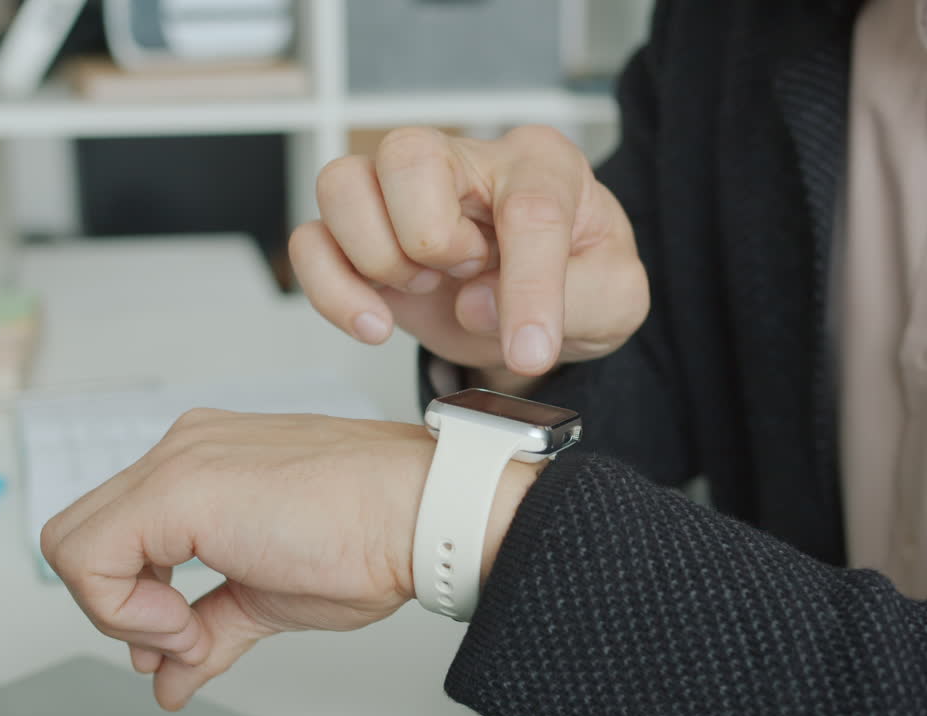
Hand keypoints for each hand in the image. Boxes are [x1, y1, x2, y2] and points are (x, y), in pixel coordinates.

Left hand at [41, 409, 537, 709]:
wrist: (421, 512)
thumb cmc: (371, 536)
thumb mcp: (268, 598)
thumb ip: (209, 631)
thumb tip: (169, 677)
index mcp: (203, 465)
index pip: (117, 534)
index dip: (130, 598)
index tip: (182, 632)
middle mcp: (183, 451)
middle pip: (82, 537)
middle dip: (115, 604)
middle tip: (179, 634)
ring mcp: (178, 461)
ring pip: (71, 544)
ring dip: (118, 608)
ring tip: (189, 628)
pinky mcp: (178, 487)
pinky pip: (89, 557)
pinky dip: (121, 609)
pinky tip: (185, 623)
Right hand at [290, 125, 648, 390]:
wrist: (539, 312)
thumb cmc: (578, 284)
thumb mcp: (617, 300)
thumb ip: (576, 299)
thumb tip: (477, 304)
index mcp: (542, 164)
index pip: (528, 207)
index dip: (528, 286)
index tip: (531, 350)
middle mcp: (463, 161)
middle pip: (408, 155)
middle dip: (434, 237)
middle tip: (466, 272)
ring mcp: (400, 193)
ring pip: (341, 183)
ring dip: (379, 257)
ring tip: (425, 287)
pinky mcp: (360, 236)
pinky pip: (309, 241)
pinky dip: (331, 289)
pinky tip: (376, 322)